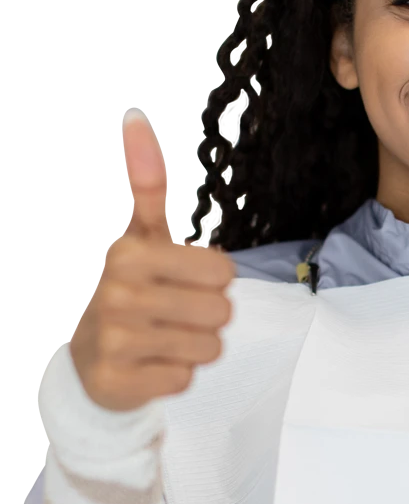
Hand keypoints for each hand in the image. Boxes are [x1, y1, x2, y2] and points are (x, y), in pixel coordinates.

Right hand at [68, 116, 236, 411]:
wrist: (89, 357)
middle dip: (209, 316)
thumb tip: (136, 120)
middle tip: (175, 314)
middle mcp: (117, 294)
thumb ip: (147, 185)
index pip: (223, 270)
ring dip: (195, 347)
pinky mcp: (118, 383)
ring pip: (209, 347)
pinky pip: (187, 379)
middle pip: (221, 312)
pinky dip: (176, 375)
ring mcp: (114, 342)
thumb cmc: (134, 288)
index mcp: (130, 254)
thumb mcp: (141, 237)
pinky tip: (150, 364)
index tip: (183, 280)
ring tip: (164, 338)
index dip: (214, 280)